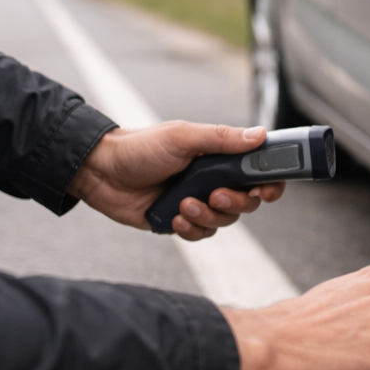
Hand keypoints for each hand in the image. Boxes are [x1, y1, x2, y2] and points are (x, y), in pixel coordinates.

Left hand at [67, 122, 286, 240]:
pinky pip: (202, 234)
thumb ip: (221, 138)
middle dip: (235, 202)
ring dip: (208, 215)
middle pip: (247, 202)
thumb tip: (259, 135)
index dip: (270, 183)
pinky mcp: (181, 221)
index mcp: (219, 156)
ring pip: (225, 221)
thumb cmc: (138, 148)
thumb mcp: (182, 137)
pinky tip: (175, 217)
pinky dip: (192, 229)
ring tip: (183, 204)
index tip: (266, 190)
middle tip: (214, 194)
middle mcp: (213, 179)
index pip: (259, 170)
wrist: (99, 172)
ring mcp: (198, 201)